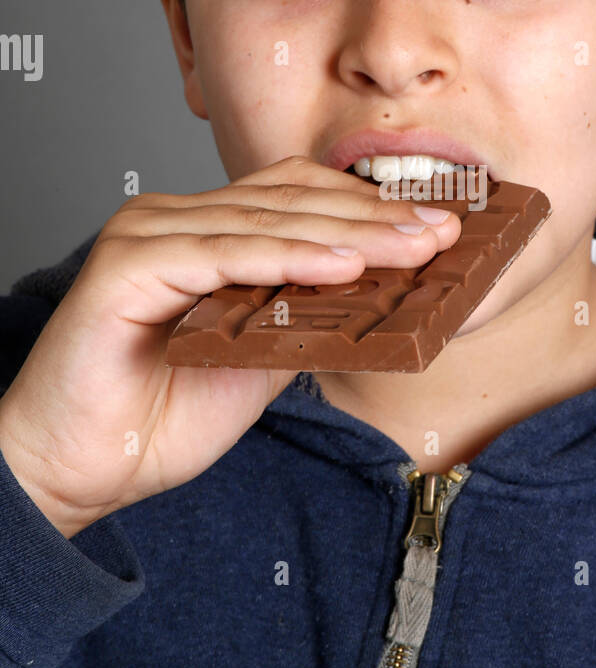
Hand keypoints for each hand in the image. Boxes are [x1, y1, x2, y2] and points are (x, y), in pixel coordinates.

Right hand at [0, 155, 459, 537]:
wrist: (79, 469)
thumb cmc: (159, 417)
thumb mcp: (260, 360)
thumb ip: (306, 317)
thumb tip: (380, 294)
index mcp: (204, 230)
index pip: (298, 198)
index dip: (370, 207)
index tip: (440, 227)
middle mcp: (175, 218)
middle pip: (291, 200)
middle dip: (377, 216)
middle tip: (445, 232)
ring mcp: (149, 233)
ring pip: (266, 220)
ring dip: (349, 233)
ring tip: (414, 247)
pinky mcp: (129, 263)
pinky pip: (225, 252)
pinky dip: (290, 258)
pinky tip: (345, 266)